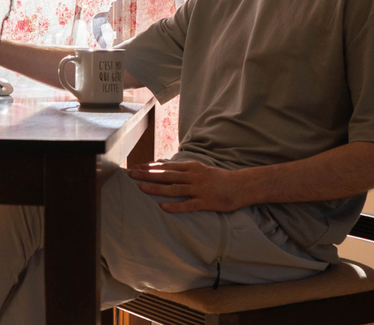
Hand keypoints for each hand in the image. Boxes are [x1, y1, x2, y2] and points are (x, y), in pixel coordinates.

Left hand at [128, 161, 246, 212]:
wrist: (241, 186)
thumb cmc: (220, 179)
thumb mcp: (202, 170)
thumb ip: (186, 171)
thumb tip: (168, 171)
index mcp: (192, 168)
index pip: (167, 166)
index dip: (151, 167)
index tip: (137, 167)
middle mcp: (193, 176)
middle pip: (166, 175)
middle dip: (148, 174)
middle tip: (132, 174)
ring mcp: (199, 189)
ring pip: (174, 188)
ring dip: (157, 188)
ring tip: (141, 188)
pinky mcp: (206, 202)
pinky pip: (188, 205)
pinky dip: (175, 206)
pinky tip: (163, 207)